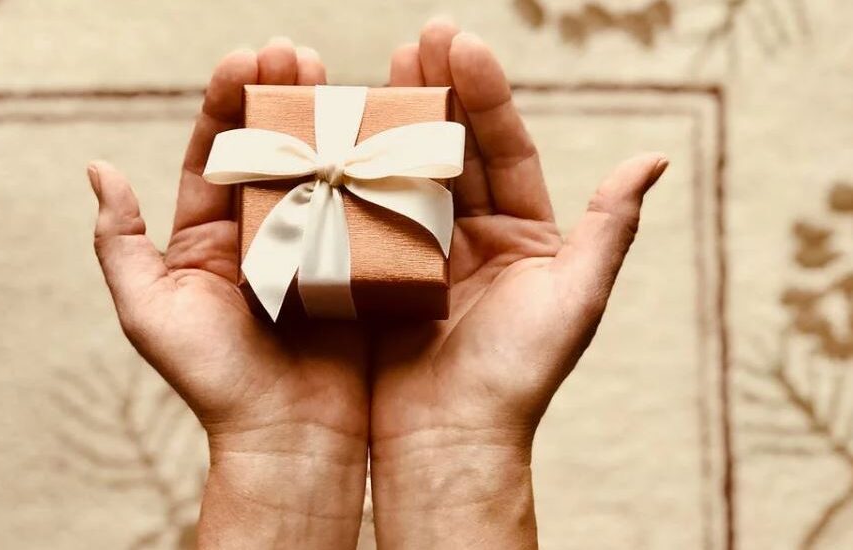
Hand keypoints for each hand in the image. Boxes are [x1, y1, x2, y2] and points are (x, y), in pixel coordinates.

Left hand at [87, 38, 367, 548]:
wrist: (287, 435)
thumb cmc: (213, 380)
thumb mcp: (149, 311)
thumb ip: (121, 244)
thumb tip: (98, 170)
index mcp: (209, 236)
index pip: (214, 155)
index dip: (226, 105)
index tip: (245, 59)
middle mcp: (261, 232)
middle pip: (269, 150)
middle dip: (279, 97)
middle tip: (296, 53)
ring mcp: (312, 245)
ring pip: (317, 168)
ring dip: (325, 119)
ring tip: (335, 74)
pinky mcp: (356, 263)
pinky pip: (361, 206)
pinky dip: (367, 166)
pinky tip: (376, 129)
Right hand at [369, 21, 668, 548]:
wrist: (448, 438)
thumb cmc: (518, 376)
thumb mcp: (575, 299)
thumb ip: (610, 228)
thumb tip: (654, 158)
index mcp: (520, 233)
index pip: (503, 149)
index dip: (485, 96)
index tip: (462, 45)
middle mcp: (471, 234)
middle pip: (453, 148)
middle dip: (436, 91)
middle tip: (418, 40)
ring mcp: (419, 250)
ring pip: (408, 171)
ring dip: (395, 119)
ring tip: (382, 67)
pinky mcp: (376, 271)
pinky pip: (367, 211)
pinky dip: (356, 171)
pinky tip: (342, 131)